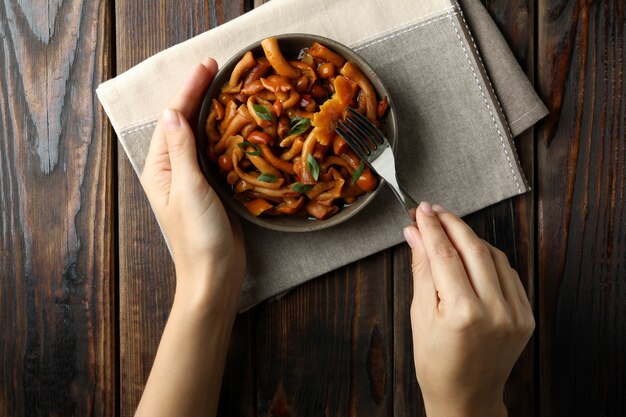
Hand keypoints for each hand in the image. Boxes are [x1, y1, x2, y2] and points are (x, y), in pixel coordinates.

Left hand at [140, 58, 245, 311]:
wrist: (215, 273)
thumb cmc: (198, 235)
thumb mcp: (188, 188)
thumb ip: (181, 150)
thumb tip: (171, 111)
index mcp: (160, 168)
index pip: (174, 120)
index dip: (189, 90)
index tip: (207, 66)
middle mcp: (173, 170)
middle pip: (184, 123)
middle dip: (198, 94)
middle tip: (217, 67)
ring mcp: (192, 178)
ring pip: (200, 135)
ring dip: (211, 110)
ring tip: (226, 86)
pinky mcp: (212, 187)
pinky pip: (215, 152)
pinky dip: (223, 133)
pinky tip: (235, 122)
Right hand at [403, 202, 534, 416]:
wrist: (466, 395)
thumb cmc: (436, 361)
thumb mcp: (419, 314)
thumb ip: (421, 269)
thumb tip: (414, 234)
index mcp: (462, 312)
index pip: (444, 254)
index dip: (431, 227)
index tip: (421, 211)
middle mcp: (494, 310)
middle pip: (473, 247)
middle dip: (452, 223)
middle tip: (434, 211)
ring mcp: (515, 313)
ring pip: (494, 255)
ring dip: (471, 237)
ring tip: (449, 230)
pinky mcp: (526, 315)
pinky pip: (508, 273)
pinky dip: (489, 257)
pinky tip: (472, 253)